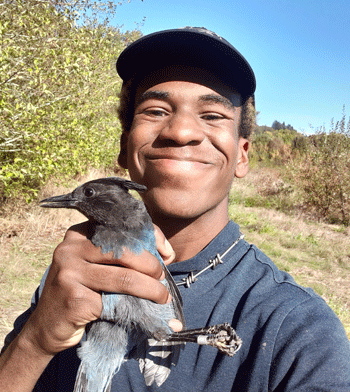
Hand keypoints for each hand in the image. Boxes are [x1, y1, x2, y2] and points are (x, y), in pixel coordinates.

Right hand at [21, 221, 176, 355]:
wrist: (48, 325)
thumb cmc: (82, 291)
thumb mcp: (97, 265)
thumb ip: (123, 255)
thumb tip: (166, 255)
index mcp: (80, 233)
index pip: (122, 226)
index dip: (151, 237)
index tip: (167, 255)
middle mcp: (71, 248)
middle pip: (124, 251)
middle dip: (152, 265)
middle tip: (162, 277)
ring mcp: (69, 272)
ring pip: (124, 277)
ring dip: (151, 289)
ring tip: (162, 296)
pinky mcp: (73, 298)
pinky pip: (114, 301)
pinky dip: (134, 307)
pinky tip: (142, 311)